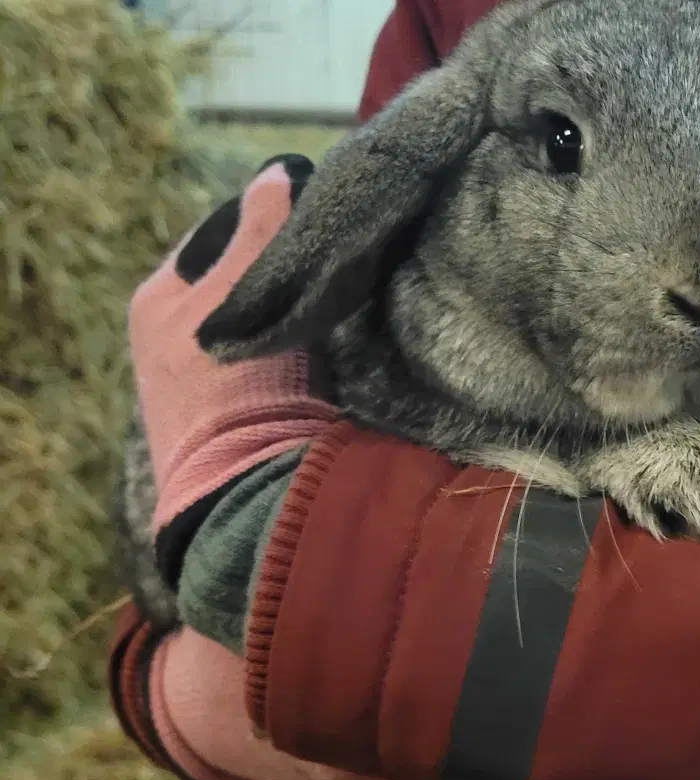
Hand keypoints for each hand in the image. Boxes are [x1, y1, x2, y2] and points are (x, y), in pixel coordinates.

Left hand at [127, 158, 336, 535]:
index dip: (267, 215)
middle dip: (289, 264)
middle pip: (246, 275)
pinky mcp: (245, 411)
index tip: (316, 209)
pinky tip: (339, 338)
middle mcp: (176, 334)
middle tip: (337, 251)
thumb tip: (280, 171)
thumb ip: (264, 231)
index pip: (218, 231)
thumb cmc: (234, 386)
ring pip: (267, 316)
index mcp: (158, 299)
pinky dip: (308, 343)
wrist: (250, 492)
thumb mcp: (243, 295)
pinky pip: (283, 355)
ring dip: (302, 305)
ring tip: (344, 289)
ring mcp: (210, 377)